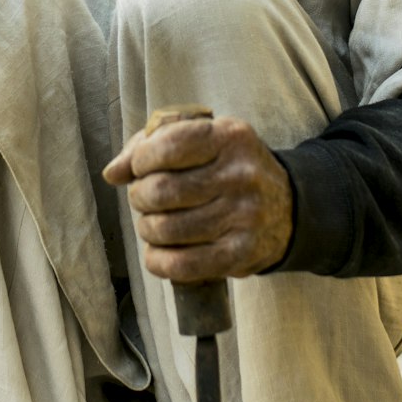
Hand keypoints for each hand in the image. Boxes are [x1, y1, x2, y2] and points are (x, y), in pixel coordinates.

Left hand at [103, 116, 293, 280]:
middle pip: (161, 190)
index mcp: (230, 137)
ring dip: (147, 228)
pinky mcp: (241, 254)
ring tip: (154, 223)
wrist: (289, 208)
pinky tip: (158, 252)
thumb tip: (113, 173)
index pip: (167, 145)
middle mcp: (240, 175)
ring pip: (166, 229)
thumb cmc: (230, 169)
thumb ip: (154, 145)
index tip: (140, 168)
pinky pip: (182, 265)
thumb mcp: (205, 140)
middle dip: (139, 197)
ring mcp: (243, 216)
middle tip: (145, 199)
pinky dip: (158, 261)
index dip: (140, 160)